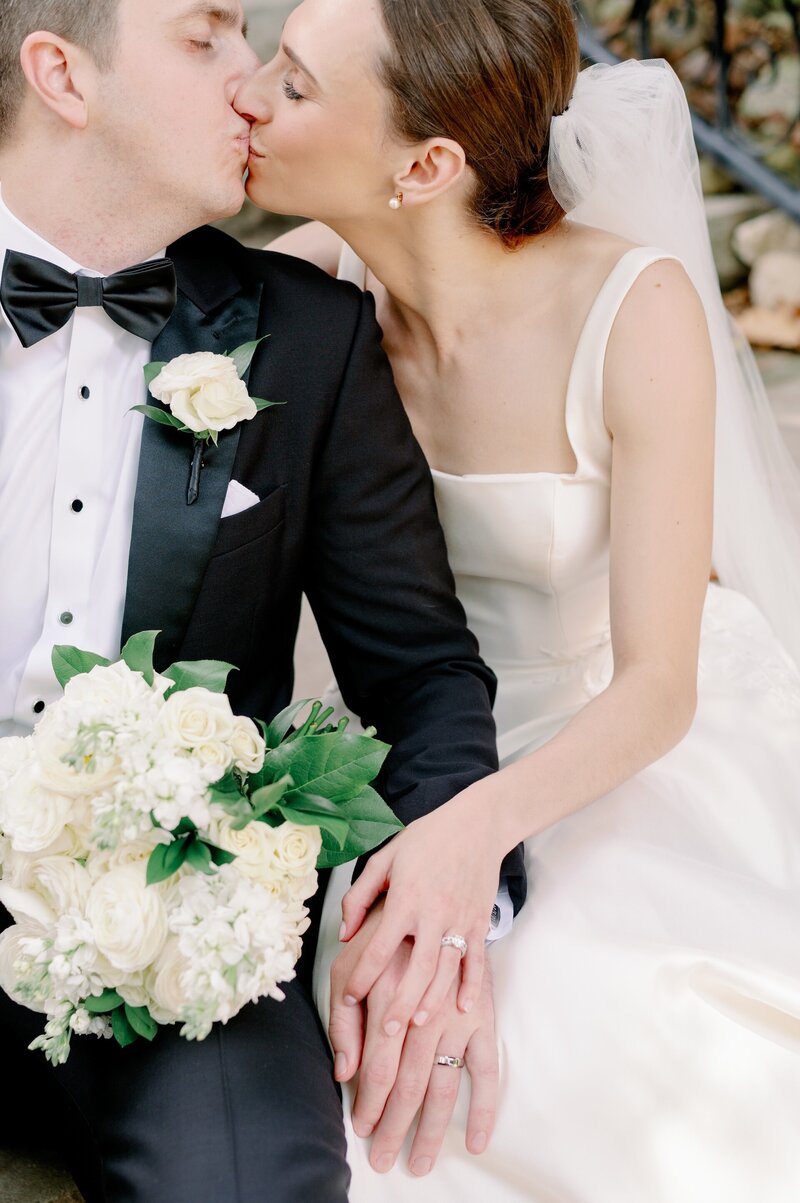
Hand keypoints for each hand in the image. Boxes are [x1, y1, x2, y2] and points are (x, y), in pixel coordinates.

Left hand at [338, 781, 504, 1032]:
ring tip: (415, 1026)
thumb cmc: (426, 839)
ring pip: (446, 971)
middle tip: (385, 1032)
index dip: (362, 975)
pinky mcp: (480, 922)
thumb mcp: (385, 858)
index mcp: (405, 899)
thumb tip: (344, 934)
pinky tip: (461, 1009)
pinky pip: (475, 961)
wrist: (477, 824)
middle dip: (399, 1004)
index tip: (349, 996)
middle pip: (415, 970)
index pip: (379, 947)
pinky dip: (470, 987)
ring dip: (431, 1001)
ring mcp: (460, 921)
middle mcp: (433, 914)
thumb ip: (360, 896)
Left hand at [359, 958, 498, 1175]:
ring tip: (419, 1162)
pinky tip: (474, 1139)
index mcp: (388, 1000)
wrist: (431, 895)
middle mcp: (424, 1012)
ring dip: (431, 1129)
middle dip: (394, 1127)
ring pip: (443, 1084)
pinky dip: (483, 1106)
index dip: (369, 1103)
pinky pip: (487, 1068)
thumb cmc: (380, 938)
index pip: (378, 1067)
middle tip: (383, 1160)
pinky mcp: (481, 1015)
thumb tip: (344, 1072)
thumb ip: (345, 1020)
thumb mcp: (348, 968)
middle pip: (408, 1084)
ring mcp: (457, 1016)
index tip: (361, 1128)